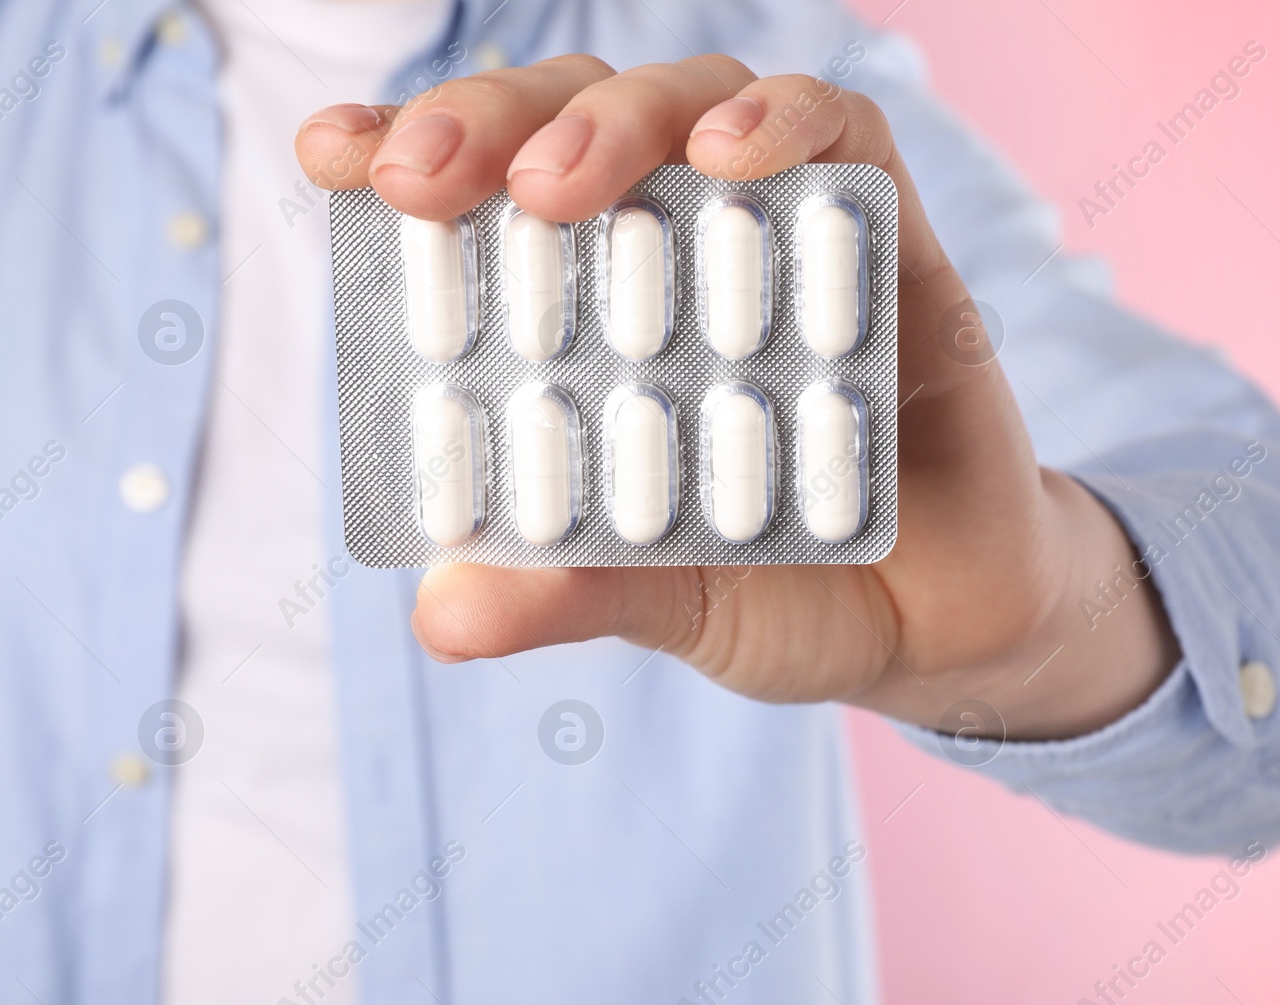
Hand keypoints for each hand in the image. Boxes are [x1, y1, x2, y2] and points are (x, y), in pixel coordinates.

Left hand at [294, 54, 1179, 740]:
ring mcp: (782, 242)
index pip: (489, 206)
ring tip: (559, 187)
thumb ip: (572, 591)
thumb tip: (441, 611)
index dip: (408, 154)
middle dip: (488, 123)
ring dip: (617, 118)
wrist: (948, 628)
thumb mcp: (671, 602)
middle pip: (572, 124)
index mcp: (596, 328)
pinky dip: (785, 124)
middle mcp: (677, 262)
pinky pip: (846, 137)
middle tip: (424, 179)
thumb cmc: (793, 594)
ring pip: (693, 101)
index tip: (332, 154)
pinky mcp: (892, 243)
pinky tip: (732, 157)